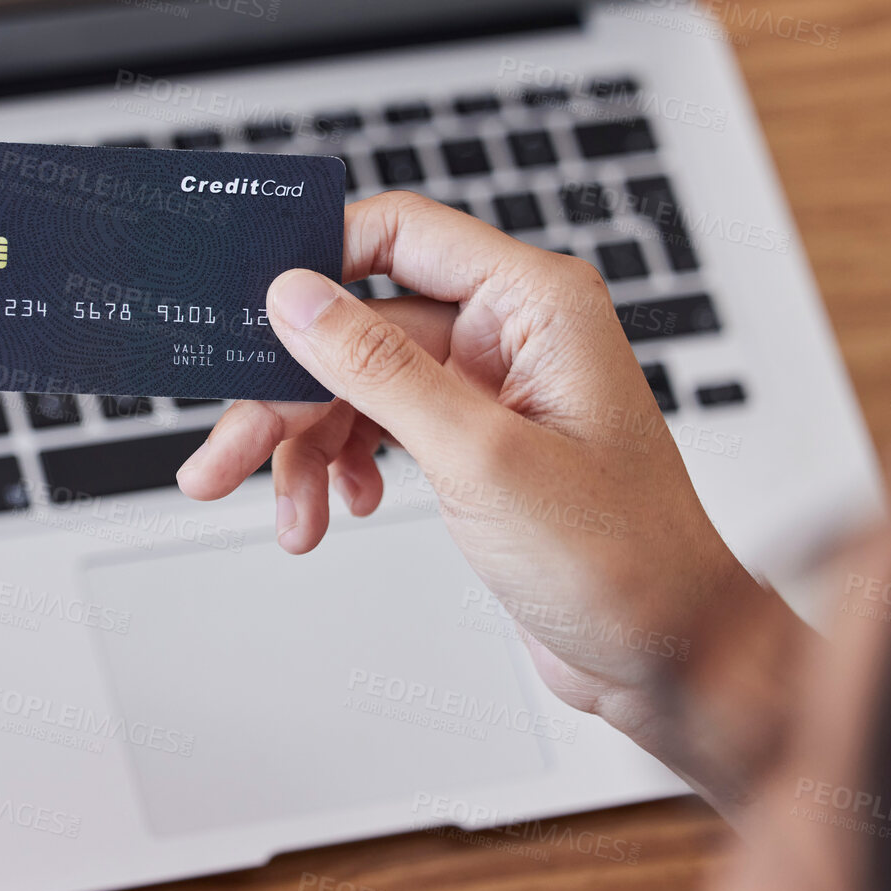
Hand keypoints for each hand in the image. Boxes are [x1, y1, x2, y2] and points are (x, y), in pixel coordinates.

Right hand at [177, 192, 809, 813]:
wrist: (664, 658)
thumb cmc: (622, 562)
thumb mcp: (482, 459)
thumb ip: (380, 370)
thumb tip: (298, 298)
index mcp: (533, 303)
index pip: (399, 233)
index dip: (316, 263)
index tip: (249, 315)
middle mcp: (509, 333)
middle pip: (357, 325)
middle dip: (286, 393)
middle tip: (225, 453)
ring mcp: (488, 388)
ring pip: (356, 386)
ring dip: (305, 447)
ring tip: (284, 512)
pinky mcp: (472, 441)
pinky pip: (377, 429)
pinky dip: (340, 469)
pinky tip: (335, 512)